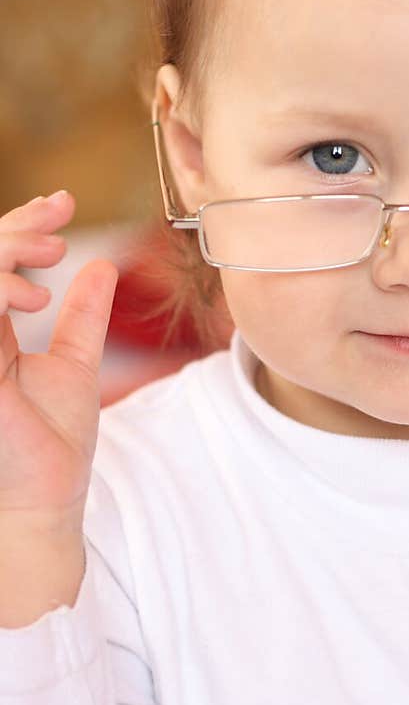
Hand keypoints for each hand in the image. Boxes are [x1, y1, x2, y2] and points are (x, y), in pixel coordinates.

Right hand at [0, 191, 117, 524]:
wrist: (45, 500)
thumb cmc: (53, 443)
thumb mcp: (75, 363)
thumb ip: (84, 316)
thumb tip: (104, 267)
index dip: (20, 225)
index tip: (62, 204)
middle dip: (15, 225)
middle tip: (59, 220)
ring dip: (6, 248)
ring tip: (52, 258)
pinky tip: (34, 298)